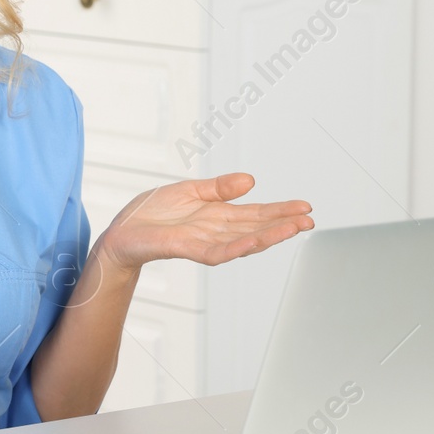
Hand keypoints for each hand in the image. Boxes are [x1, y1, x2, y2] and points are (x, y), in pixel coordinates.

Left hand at [95, 173, 312, 272]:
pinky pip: (218, 251)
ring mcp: (204, 242)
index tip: (305, 206)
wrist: (123, 231)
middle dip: (284, 224)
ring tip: (294, 228)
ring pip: (244, 241)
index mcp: (219, 216)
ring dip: (269, 235)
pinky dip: (237, 246)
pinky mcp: (187, 249)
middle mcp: (216, 231)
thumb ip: (220, 188)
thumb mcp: (191, 191)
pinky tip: (256, 241)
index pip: (256, 214)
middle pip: (256, 228)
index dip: (280, 211)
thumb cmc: (153, 213)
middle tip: (310, 219)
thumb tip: (251, 181)